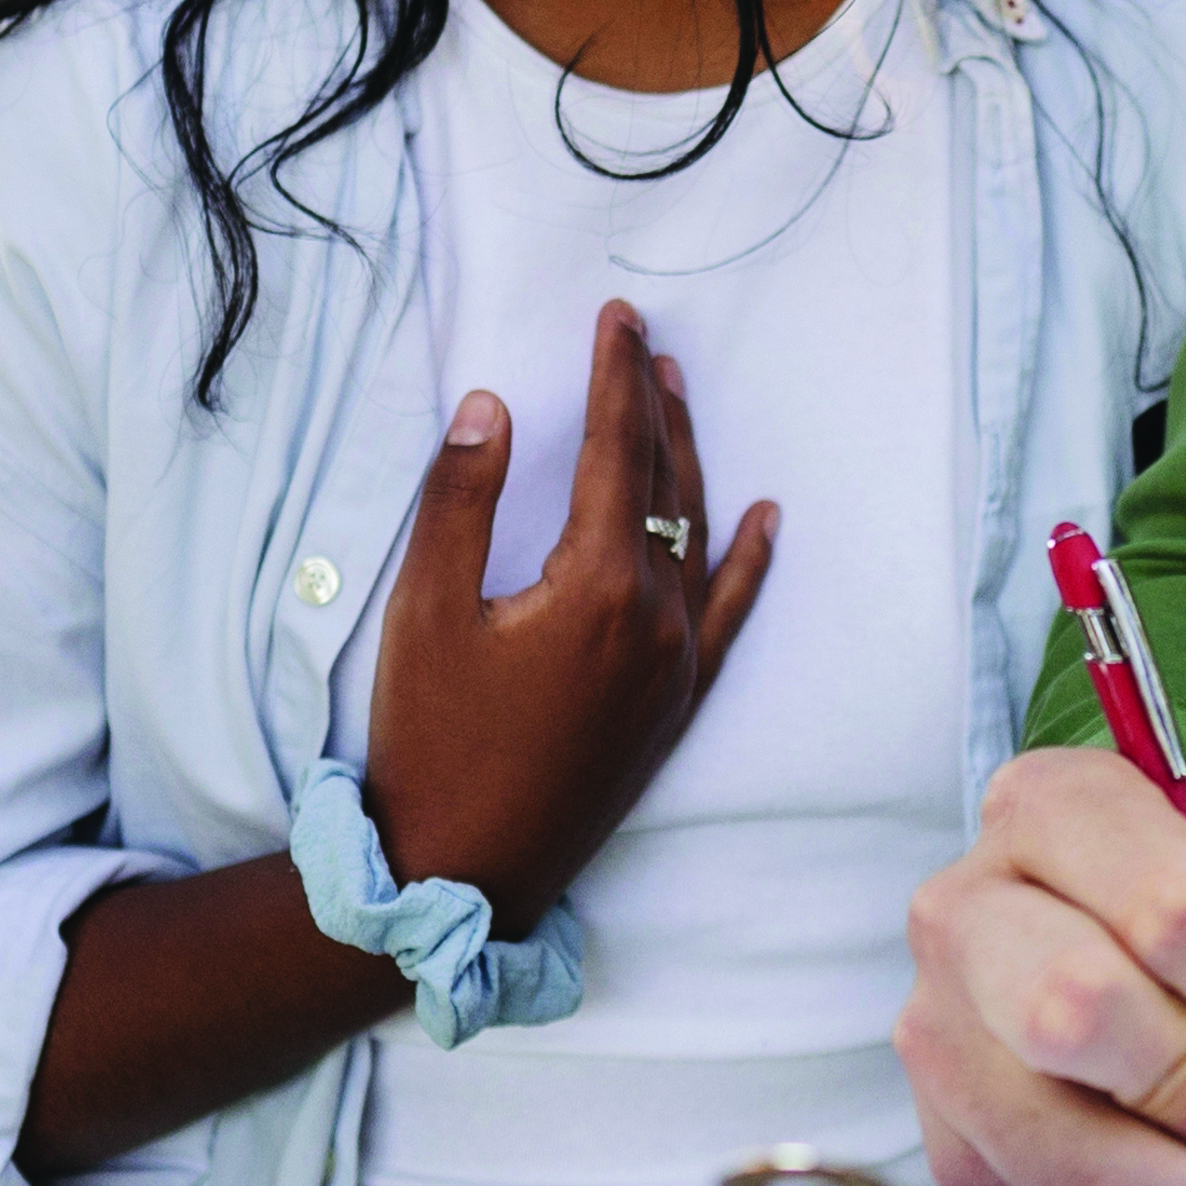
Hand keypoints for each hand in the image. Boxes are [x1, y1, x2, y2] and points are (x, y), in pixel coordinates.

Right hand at [363, 302, 773, 929]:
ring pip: (696, 535)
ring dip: (687, 459)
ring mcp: (674, 665)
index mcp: (597, 584)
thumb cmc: (429, 740)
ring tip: (676, 392)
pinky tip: (762, 519)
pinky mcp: (675, 705)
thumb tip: (490, 404)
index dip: (613, 377)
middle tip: (641, 335)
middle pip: (663, 483)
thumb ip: (459, 500)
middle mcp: (656, 619)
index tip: (616, 317)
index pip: (614, 452)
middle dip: (651, 401)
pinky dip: (744, 560)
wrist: (460, 869)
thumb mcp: (423, 611)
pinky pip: (726, 614)